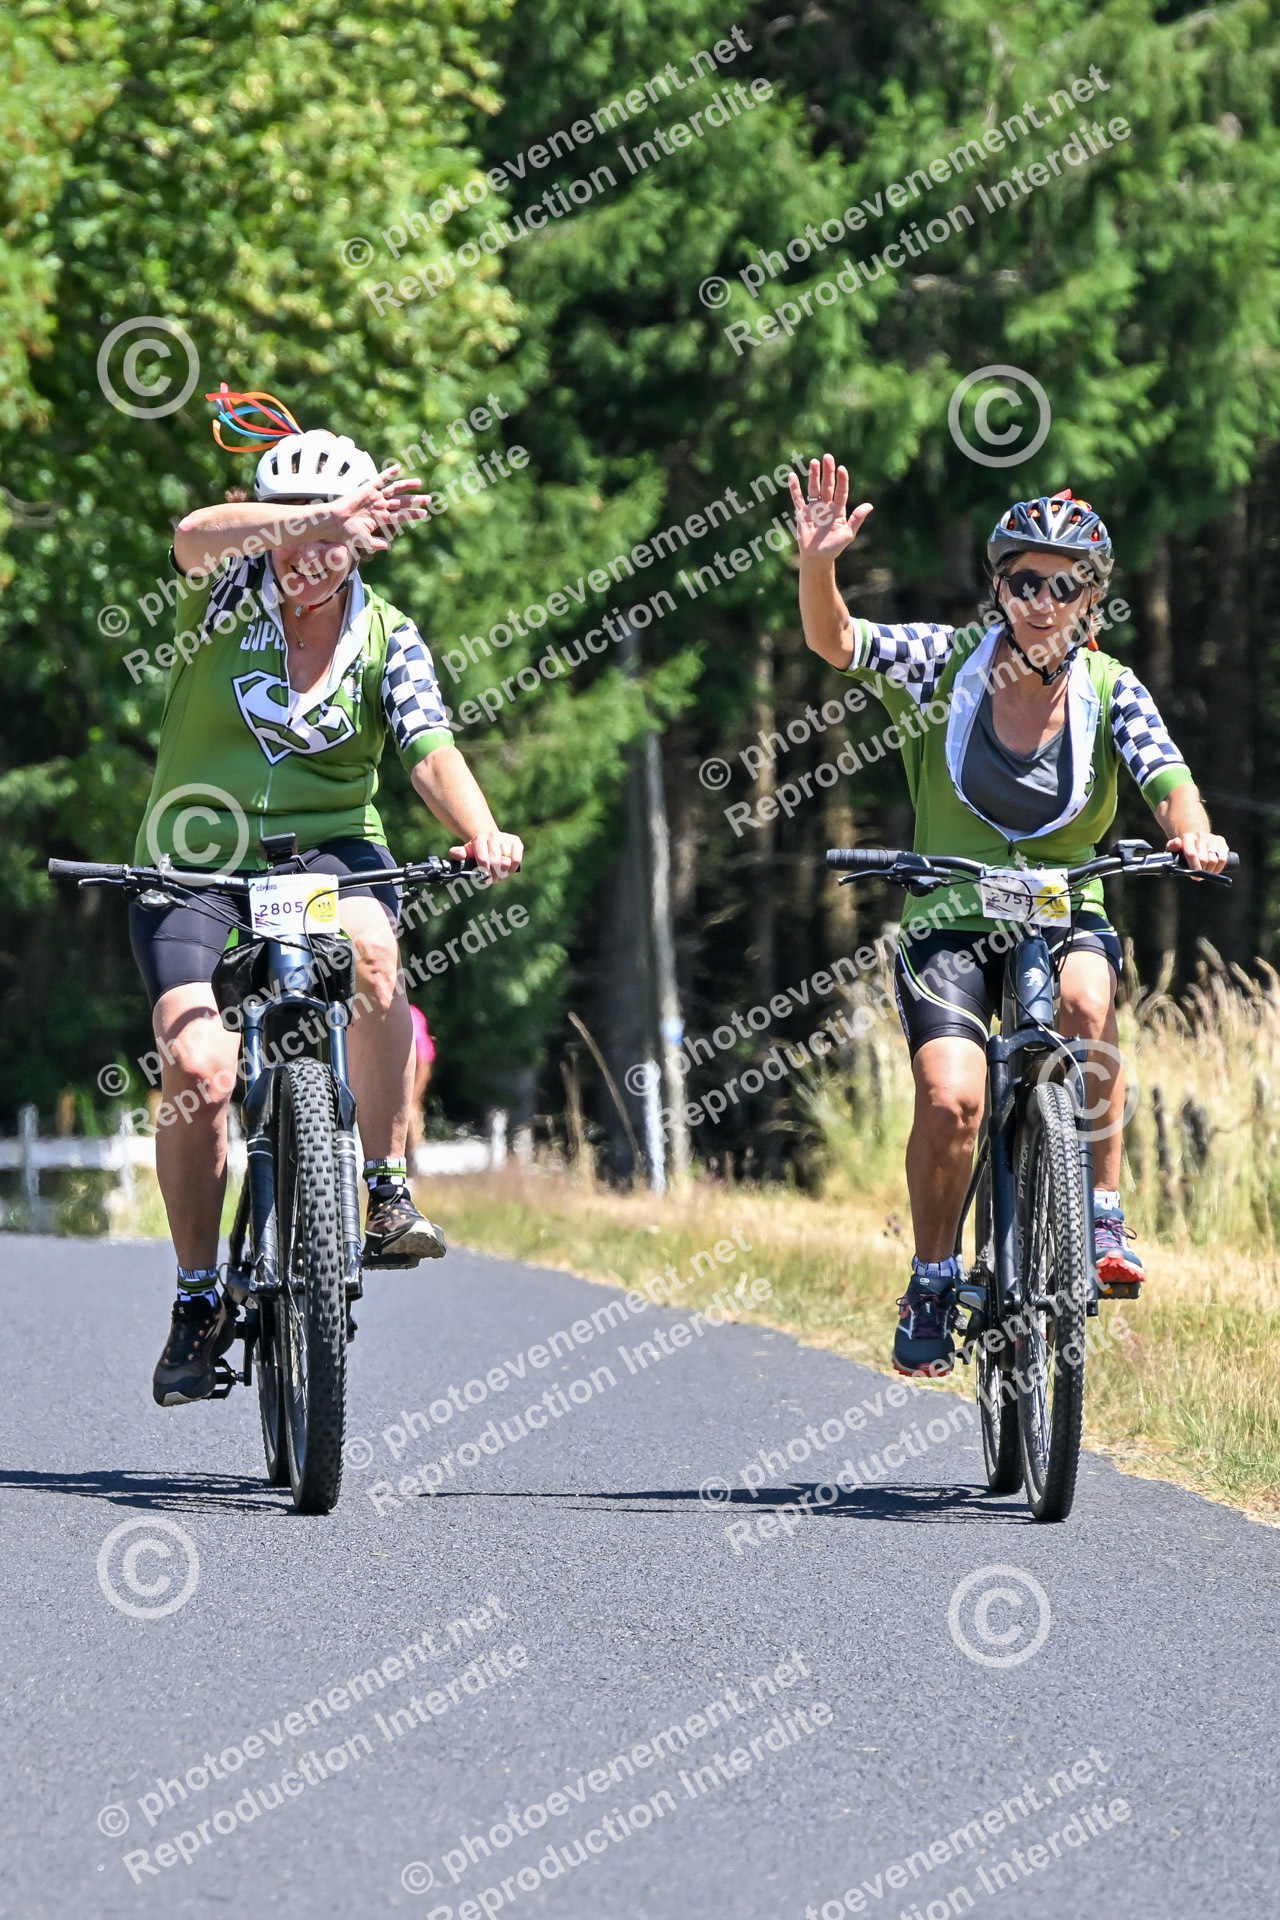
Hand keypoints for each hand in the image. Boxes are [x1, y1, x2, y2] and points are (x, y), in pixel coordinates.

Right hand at [308, 464, 430, 558]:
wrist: (335, 522)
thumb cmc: (348, 533)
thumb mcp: (363, 541)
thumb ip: (376, 543)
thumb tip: (389, 546)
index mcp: (382, 518)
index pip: (401, 515)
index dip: (413, 514)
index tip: (425, 514)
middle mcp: (381, 506)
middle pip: (402, 502)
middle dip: (415, 500)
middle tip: (429, 499)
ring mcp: (375, 497)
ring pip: (394, 490)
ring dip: (406, 486)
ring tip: (419, 483)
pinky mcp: (368, 488)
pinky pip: (380, 479)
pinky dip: (388, 473)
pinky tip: (398, 467)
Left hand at [452, 830, 523, 879]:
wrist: (491, 841)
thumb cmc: (478, 851)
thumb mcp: (466, 852)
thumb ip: (457, 854)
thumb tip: (459, 854)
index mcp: (479, 839)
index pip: (482, 858)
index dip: (484, 872)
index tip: (485, 878)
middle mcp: (492, 836)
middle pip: (495, 861)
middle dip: (494, 874)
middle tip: (493, 879)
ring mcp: (505, 838)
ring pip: (506, 862)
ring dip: (503, 873)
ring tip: (500, 875)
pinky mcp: (516, 841)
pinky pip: (517, 859)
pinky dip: (512, 868)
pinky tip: (508, 870)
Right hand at [787, 454, 872, 569]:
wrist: (817, 558)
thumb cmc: (833, 547)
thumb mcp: (848, 534)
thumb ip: (857, 519)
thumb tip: (869, 506)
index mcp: (838, 510)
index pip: (841, 491)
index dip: (842, 480)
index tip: (842, 469)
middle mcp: (826, 506)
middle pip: (827, 486)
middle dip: (828, 472)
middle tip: (828, 457)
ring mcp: (814, 508)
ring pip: (814, 488)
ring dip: (814, 475)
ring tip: (814, 462)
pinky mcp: (802, 513)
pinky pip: (798, 498)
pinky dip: (794, 488)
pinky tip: (792, 476)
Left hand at [1166, 830, 1229, 872]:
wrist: (1195, 839)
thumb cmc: (1183, 849)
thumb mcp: (1173, 849)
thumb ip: (1172, 847)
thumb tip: (1177, 843)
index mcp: (1187, 837)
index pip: (1192, 854)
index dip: (1194, 867)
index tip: (1194, 875)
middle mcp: (1200, 836)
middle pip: (1203, 860)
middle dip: (1201, 871)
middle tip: (1198, 875)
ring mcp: (1212, 838)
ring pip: (1214, 860)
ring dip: (1210, 870)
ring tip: (1205, 872)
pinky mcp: (1221, 842)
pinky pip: (1223, 859)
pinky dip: (1218, 868)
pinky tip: (1213, 870)